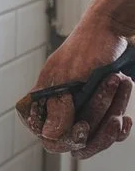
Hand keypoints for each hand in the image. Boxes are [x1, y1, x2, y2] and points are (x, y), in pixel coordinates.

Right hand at [18, 11, 131, 158]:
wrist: (111, 30)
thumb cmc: (88, 48)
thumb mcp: (70, 76)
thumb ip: (58, 107)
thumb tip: (48, 135)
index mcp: (43, 97)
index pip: (46, 134)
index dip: (65, 138)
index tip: (83, 128)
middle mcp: (58, 105)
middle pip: (75, 140)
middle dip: (99, 127)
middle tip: (112, 115)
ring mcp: (79, 106)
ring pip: (95, 135)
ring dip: (113, 115)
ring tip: (120, 89)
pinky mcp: (97, 106)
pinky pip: (107, 130)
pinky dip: (119, 125)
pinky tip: (125, 116)